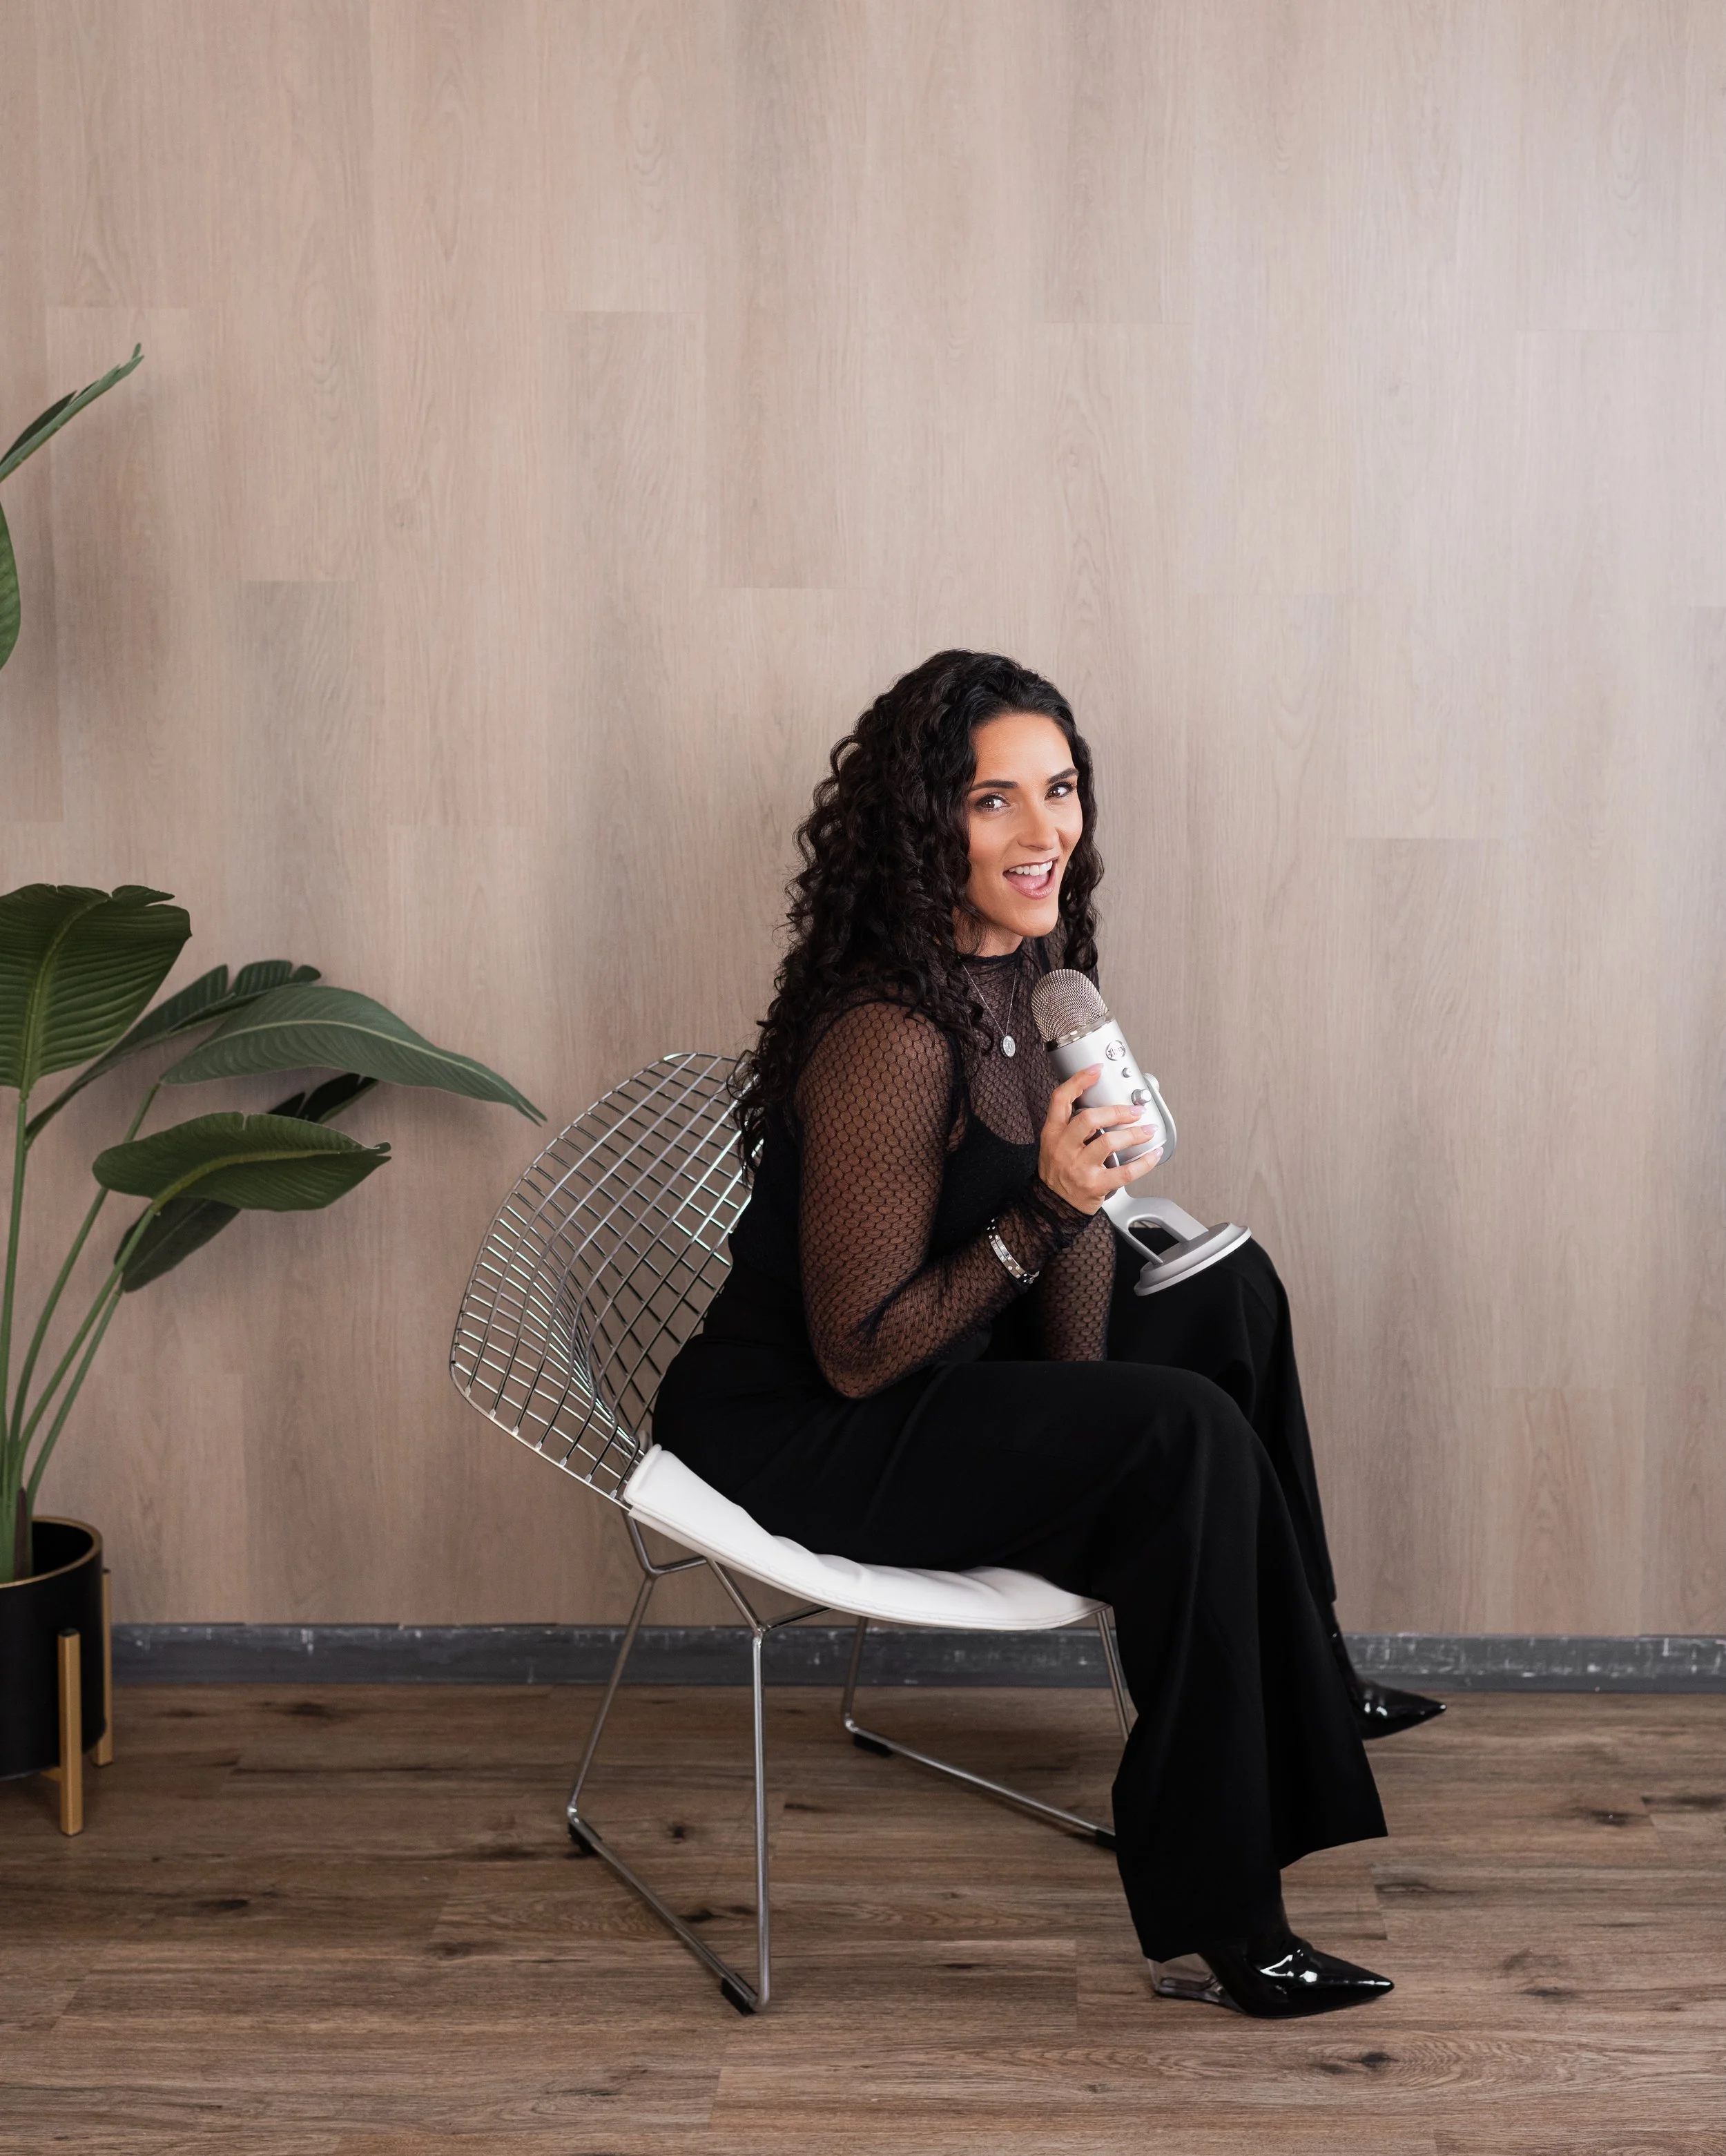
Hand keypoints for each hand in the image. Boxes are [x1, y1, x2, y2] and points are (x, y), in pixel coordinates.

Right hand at [1036, 1066, 1162, 1214]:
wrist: (1052, 1208)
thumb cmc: (1058, 1173)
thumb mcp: (1054, 1144)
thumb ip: (1072, 1126)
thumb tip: (1105, 1108)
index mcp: (1053, 1134)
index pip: (1060, 1099)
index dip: (1079, 1081)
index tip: (1096, 1070)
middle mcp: (1064, 1148)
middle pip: (1089, 1118)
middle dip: (1117, 1111)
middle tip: (1135, 1111)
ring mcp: (1078, 1168)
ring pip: (1108, 1142)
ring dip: (1134, 1134)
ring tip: (1147, 1130)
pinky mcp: (1094, 1186)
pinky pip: (1124, 1172)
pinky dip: (1144, 1163)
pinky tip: (1153, 1155)